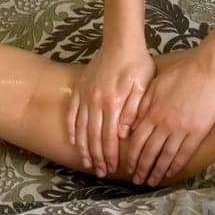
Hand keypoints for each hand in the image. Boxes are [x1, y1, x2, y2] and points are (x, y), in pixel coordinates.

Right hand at [66, 42, 154, 177]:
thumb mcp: (142, 88)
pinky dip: (72, 129)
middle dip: (97, 157)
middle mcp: (96, 102)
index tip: (111, 168)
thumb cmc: (136, 65)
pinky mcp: (80, 89)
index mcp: (112, 103)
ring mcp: (85, 96)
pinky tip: (73, 141)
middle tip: (100, 172)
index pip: (109, 137)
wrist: (121, 43)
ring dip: (83, 148)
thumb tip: (123, 134)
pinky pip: (72, 113)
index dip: (110, 155)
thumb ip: (133, 111)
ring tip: (86, 162)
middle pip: (94, 136)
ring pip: (81, 128)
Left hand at [124, 47, 214, 185]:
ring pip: (165, 156)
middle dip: (141, 169)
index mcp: (151, 114)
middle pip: (149, 152)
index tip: (128, 169)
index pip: (137, 142)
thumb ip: (140, 108)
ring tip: (152, 182)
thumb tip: (128, 128)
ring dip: (157, 171)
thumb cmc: (179, 75)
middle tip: (137, 181)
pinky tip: (171, 173)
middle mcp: (163, 125)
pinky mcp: (197, 132)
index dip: (132, 158)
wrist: (205, 70)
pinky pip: (184, 153)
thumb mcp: (153, 88)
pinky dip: (176, 165)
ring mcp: (181, 130)